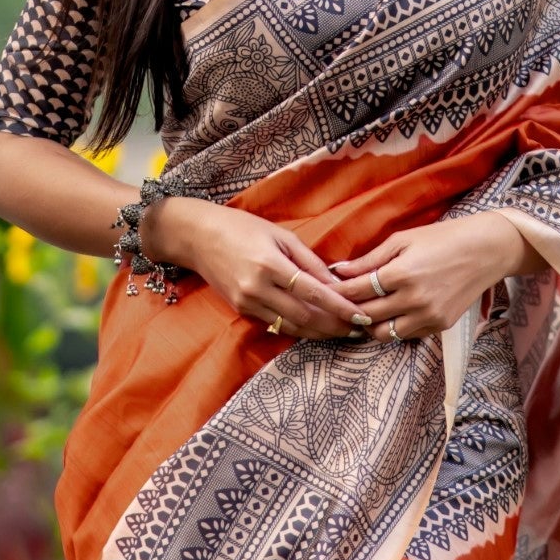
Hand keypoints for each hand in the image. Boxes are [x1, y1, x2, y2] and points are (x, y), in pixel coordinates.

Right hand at [143, 198, 365, 339]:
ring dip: (319, 332)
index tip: (361, 316)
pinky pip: (275, 324)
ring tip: (343, 332)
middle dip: (334, 326)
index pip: (313, 292)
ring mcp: (247, 302)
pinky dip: (298, 328)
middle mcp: (258, 288)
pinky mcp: (241, 310)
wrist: (198, 236)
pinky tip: (316, 327)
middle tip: (358, 329)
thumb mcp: (280, 235)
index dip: (340, 307)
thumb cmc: (242, 227)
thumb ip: (309, 260)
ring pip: (291, 326)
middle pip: (305, 316)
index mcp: (270, 264)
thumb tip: (336, 282)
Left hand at [332, 212, 541, 341]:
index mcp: (401, 273)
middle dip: (347, 310)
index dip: (337, 291)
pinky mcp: (439, 326)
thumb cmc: (442, 238)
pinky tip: (387, 314)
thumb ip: (370, 258)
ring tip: (361, 312)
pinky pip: (406, 335)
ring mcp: (428, 316)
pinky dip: (392, 328)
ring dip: (368, 325)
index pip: (357, 291)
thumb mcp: (403, 240)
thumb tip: (340, 270)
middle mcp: (414, 300)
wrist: (485, 251)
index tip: (324, 289)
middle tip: (335, 304)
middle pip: (366, 315)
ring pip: (384, 334)